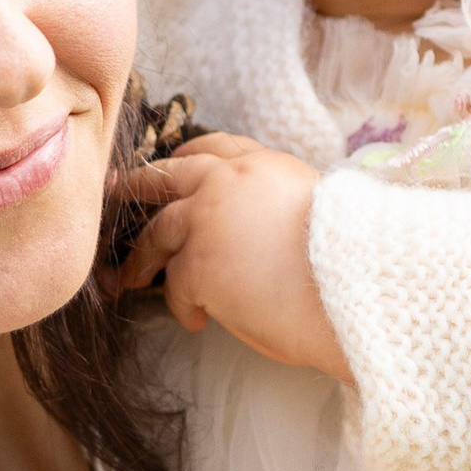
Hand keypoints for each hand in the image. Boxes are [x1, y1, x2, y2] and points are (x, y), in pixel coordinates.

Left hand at [114, 132, 350, 378]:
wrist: (354, 287)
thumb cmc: (348, 263)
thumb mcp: (314, 212)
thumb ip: (271, 208)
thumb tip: (246, 234)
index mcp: (263, 166)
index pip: (214, 149)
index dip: (186, 159)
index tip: (169, 167)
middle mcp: (228, 183)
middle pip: (167, 178)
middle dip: (137, 188)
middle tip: (116, 194)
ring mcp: (206, 221)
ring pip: (157, 234)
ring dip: (141, 259)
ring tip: (129, 279)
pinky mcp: (197, 264)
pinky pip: (174, 285)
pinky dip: (182, 306)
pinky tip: (199, 321)